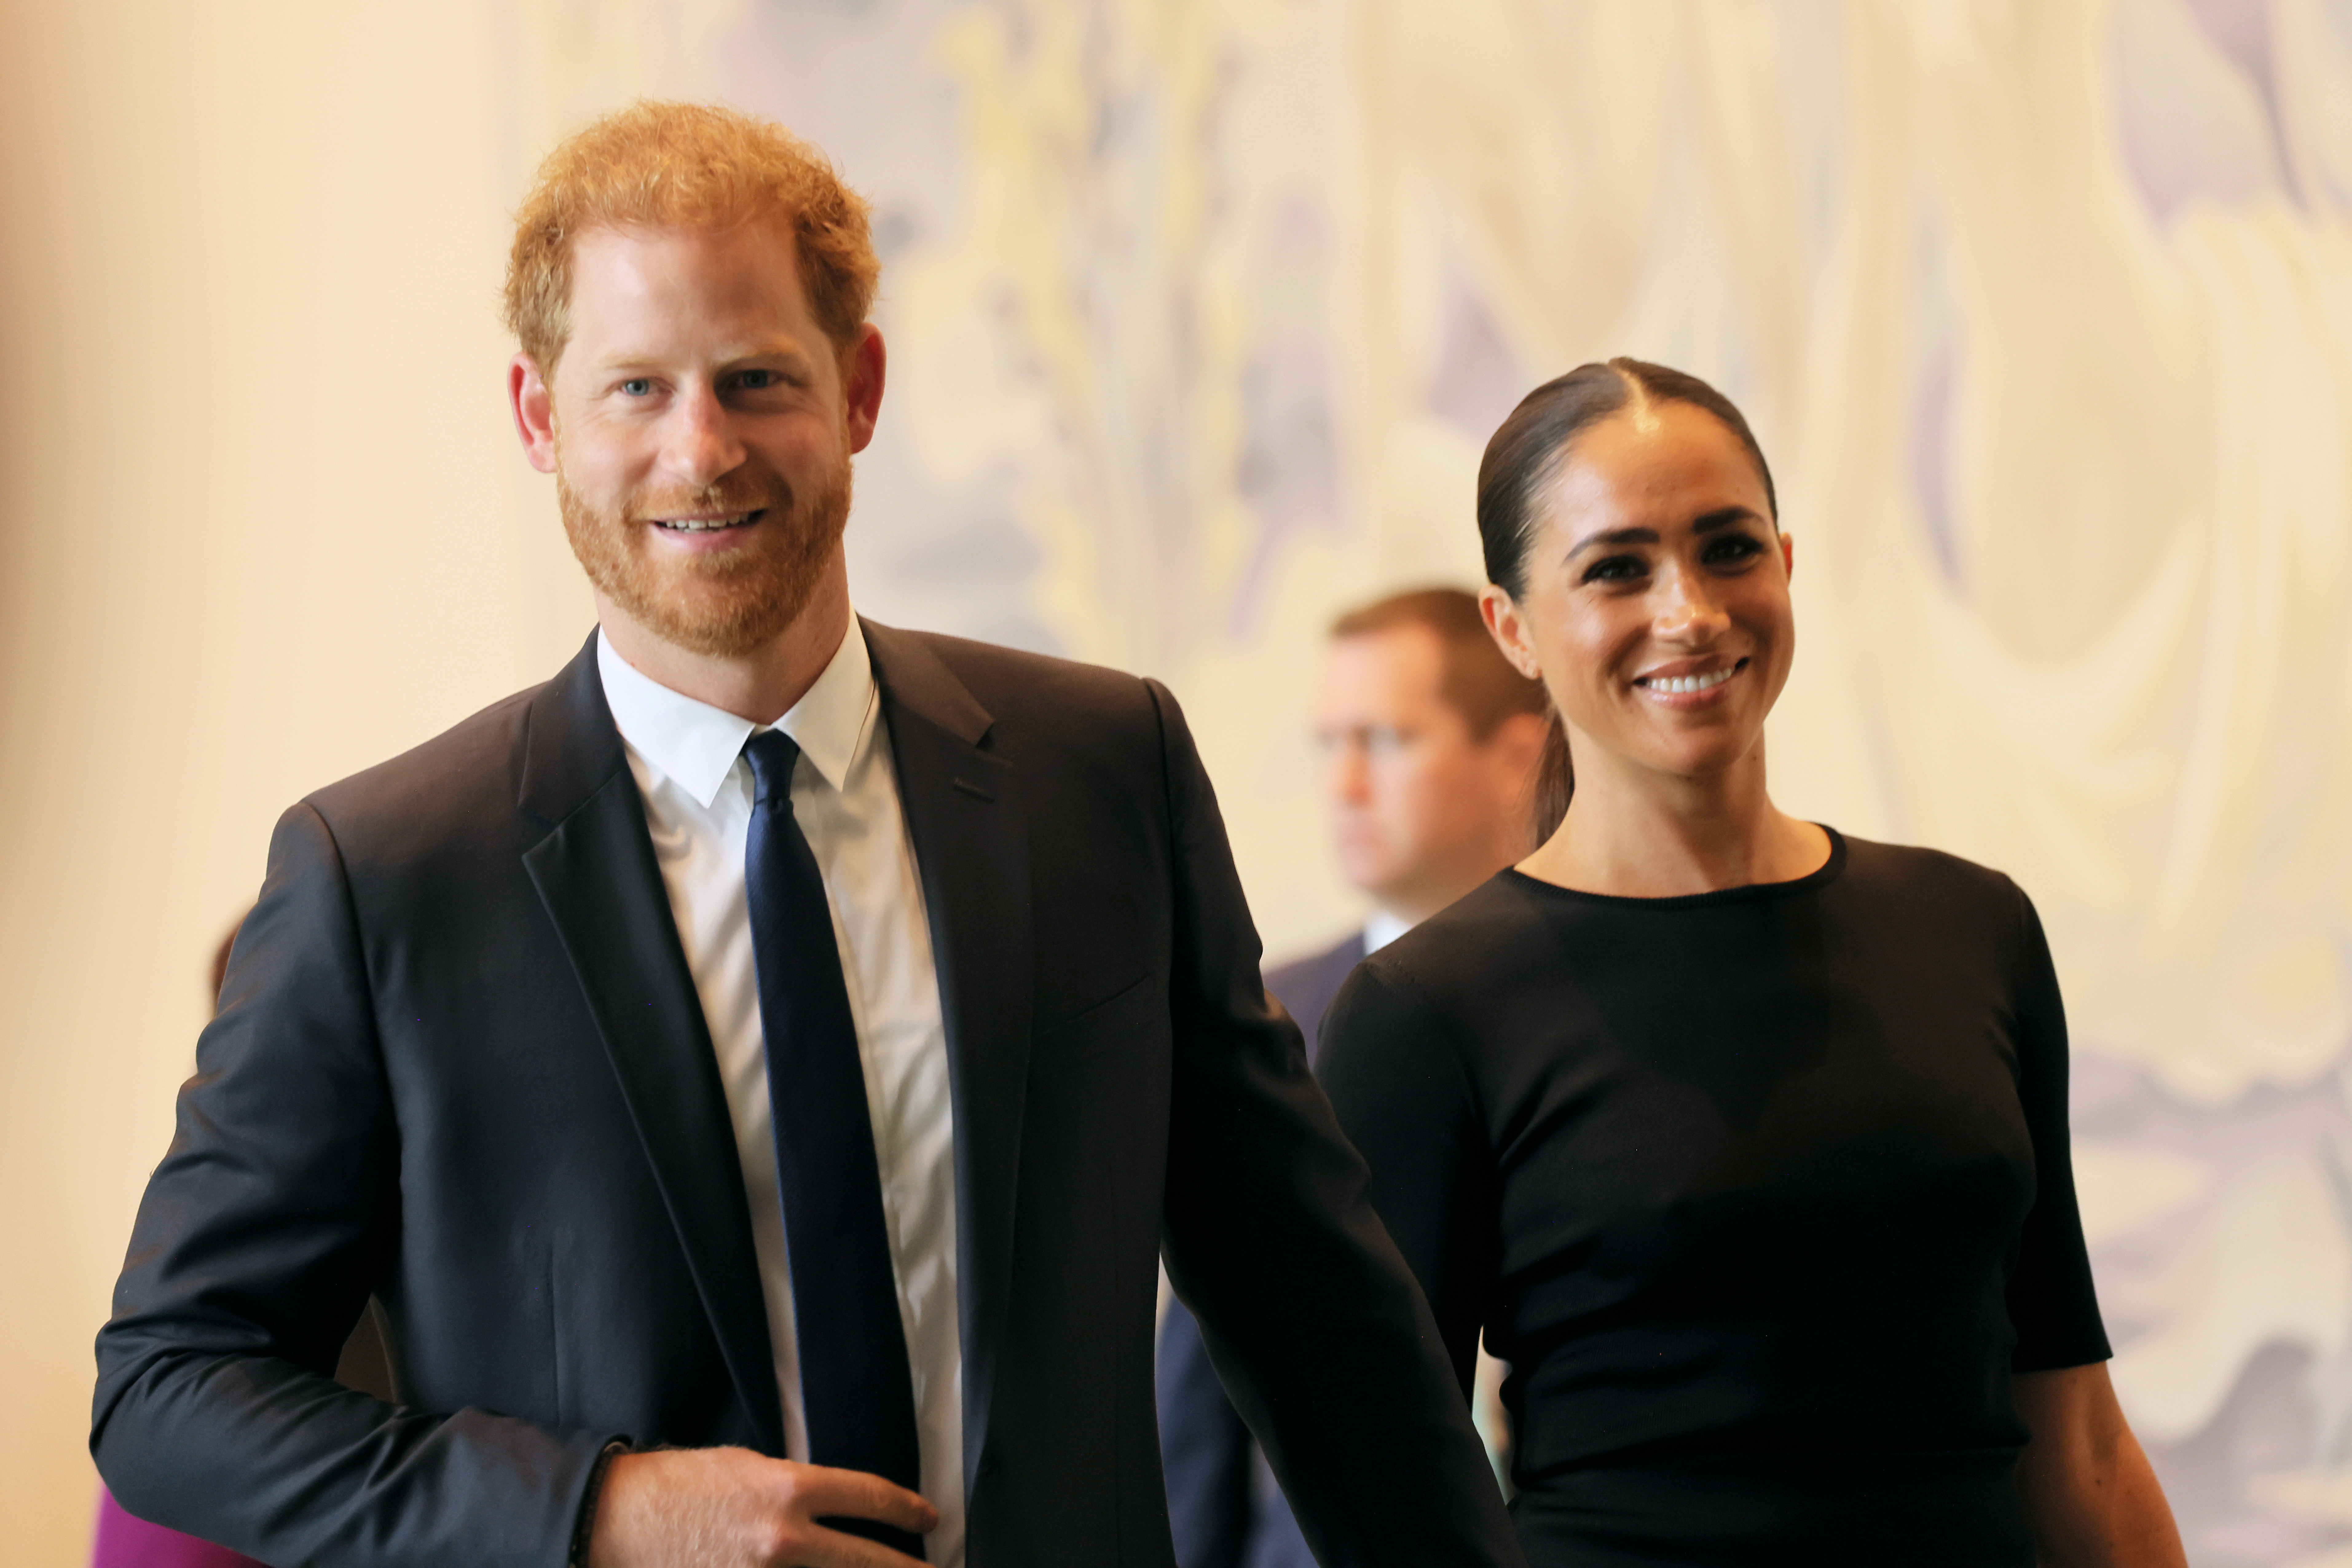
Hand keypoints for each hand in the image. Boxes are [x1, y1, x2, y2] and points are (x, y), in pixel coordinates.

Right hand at [585, 1447, 937, 1567]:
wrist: (613, 1522)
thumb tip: (829, 1504)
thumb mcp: (744, 1467)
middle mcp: (785, 1540)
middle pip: (868, 1561)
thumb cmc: (676, 1487)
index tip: (928, 1520)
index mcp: (788, 1491)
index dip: (907, 1510)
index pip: (870, 1498)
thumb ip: (793, 1489)